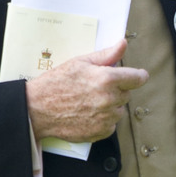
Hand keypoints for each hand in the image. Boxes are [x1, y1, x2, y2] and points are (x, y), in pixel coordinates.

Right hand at [25, 40, 147, 141]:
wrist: (38, 108)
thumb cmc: (57, 83)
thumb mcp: (80, 62)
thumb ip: (106, 55)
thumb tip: (123, 44)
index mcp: (107, 79)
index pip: (138, 78)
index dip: (138, 76)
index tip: (137, 76)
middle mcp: (110, 99)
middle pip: (127, 93)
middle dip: (116, 89)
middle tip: (95, 87)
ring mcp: (107, 118)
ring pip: (120, 110)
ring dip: (110, 105)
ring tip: (89, 101)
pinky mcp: (102, 132)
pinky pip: (112, 124)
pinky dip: (104, 120)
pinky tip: (87, 113)